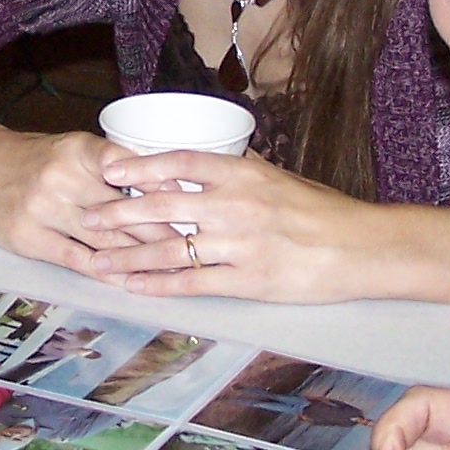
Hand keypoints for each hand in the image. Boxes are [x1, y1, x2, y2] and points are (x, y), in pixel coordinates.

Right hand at [0, 129, 175, 273]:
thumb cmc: (34, 158)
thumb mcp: (72, 148)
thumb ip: (113, 164)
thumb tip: (169, 184)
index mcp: (78, 149)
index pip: (129, 168)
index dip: (162, 188)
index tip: (192, 203)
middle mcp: (61, 177)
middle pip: (122, 210)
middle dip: (162, 231)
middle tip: (196, 245)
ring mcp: (43, 210)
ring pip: (103, 239)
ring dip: (140, 257)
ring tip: (171, 268)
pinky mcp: (29, 238)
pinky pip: (77, 259)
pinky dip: (106, 273)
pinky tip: (129, 281)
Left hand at [80, 148, 362, 300]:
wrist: (363, 248)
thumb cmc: (324, 211)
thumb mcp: (281, 179)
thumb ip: (241, 174)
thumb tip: (206, 166)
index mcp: (243, 174)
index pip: (179, 162)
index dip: (140, 166)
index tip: (109, 169)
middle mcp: (235, 205)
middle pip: (162, 206)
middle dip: (118, 214)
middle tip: (87, 217)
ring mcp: (239, 245)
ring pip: (168, 250)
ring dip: (127, 257)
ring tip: (96, 261)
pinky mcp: (247, 281)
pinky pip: (192, 283)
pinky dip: (159, 286)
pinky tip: (135, 287)